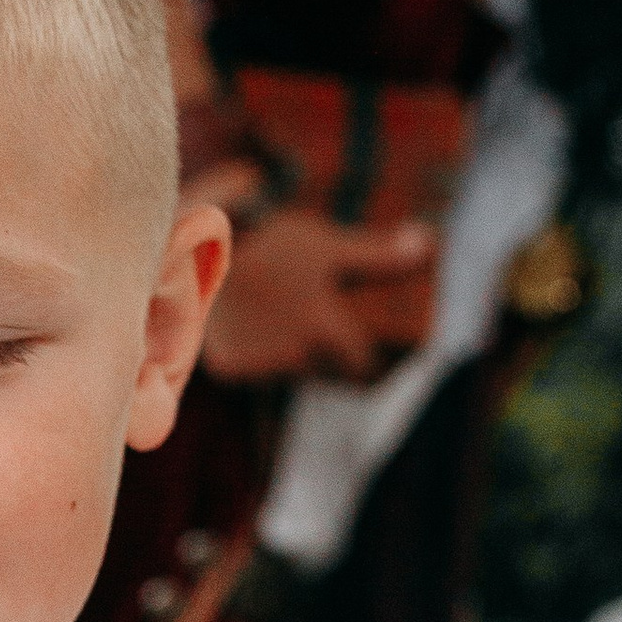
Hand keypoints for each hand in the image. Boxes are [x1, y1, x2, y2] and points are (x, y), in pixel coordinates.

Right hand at [201, 206, 436, 386]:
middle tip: (356, 337)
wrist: (192, 252)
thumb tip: (429, 244)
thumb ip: (377, 254)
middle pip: (338, 378)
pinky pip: (263, 371)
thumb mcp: (325, 245)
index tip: (390, 352)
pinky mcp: (232, 368)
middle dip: (350, 363)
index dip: (383, 365)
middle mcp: (297, 358)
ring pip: (304, 374)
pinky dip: (271, 356)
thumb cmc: (269, 245)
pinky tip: (271, 328)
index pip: (368, 371)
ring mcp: (262, 367)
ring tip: (312, 324)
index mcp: (326, 332)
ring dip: (313, 358)